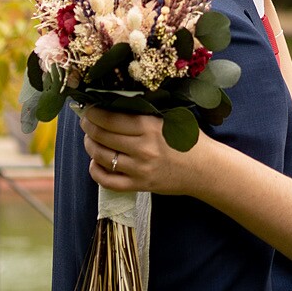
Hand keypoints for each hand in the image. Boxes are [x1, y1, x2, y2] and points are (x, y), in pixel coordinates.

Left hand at [82, 107, 210, 196]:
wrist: (205, 169)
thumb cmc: (189, 140)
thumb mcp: (170, 119)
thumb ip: (146, 113)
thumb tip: (116, 104)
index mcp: (150, 126)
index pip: (111, 118)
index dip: (93, 113)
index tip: (88, 109)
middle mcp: (143, 147)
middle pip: (102, 135)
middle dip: (88, 127)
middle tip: (86, 122)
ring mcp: (140, 169)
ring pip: (102, 156)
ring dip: (90, 146)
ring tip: (90, 140)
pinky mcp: (140, 185)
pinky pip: (108, 181)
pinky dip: (96, 171)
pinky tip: (95, 163)